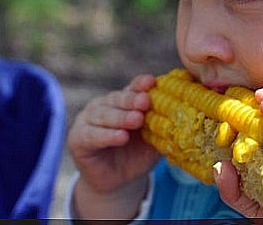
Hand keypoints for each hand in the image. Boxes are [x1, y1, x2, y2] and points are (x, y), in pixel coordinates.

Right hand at [68, 75, 159, 194]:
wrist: (119, 181)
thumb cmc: (138, 154)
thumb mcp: (154, 138)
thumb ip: (163, 124)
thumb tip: (185, 112)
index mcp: (123, 101)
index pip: (131, 88)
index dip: (140, 85)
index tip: (151, 82)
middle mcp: (103, 105)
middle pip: (117, 99)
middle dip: (132, 100)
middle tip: (146, 102)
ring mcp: (88, 120)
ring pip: (104, 114)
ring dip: (121, 117)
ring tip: (137, 120)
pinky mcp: (78, 139)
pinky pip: (92, 135)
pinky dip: (107, 135)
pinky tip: (121, 136)